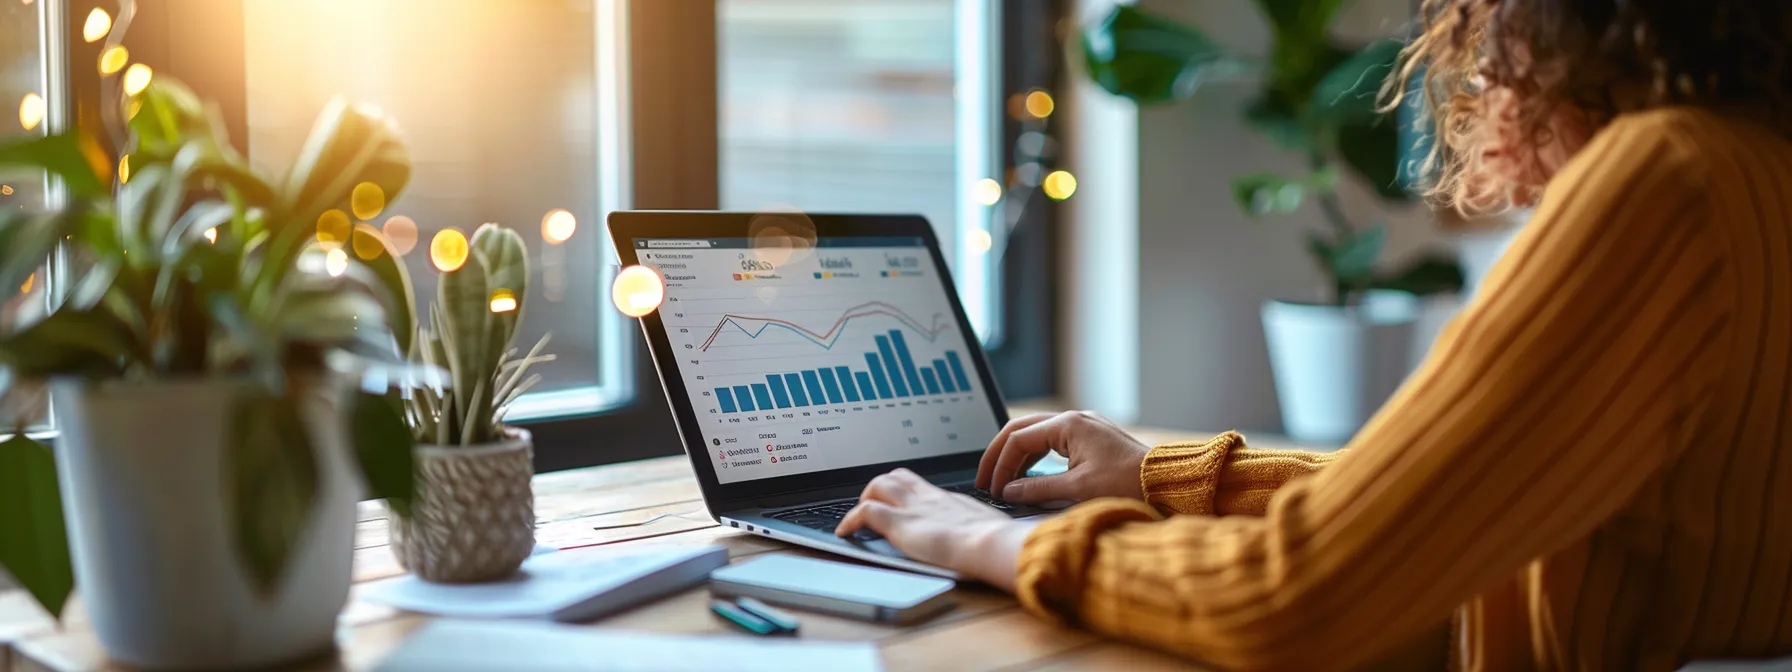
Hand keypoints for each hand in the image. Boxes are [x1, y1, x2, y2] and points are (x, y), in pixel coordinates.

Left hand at [835, 469, 1034, 590]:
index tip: (903, 505)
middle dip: (882, 488)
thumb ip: (980, 528)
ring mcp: (912, 508)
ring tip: (859, 519)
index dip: (906, 491)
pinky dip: (849, 520)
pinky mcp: (899, 523)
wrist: (992, 543)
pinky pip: (864, 512)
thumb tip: (991, 536)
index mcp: (949, 500)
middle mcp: (929, 498)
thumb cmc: (997, 542)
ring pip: (878, 485)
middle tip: (876, 508)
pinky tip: (845, 533)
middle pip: (897, 476)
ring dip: (864, 499)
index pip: (921, 485)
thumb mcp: (989, 528)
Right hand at [976, 411, 1150, 503]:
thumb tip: (1009, 490)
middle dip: (1000, 455)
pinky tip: (1028, 475)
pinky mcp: (1091, 440)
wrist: (1167, 483)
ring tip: (1003, 481)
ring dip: (1017, 457)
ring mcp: (1083, 428)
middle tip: (984, 478)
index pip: (1018, 439)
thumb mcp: (1078, 488)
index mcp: (1068, 425)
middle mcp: (1074, 420)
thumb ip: (1038, 488)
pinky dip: (1035, 458)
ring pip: (1036, 436)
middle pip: (1022, 430)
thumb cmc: (1128, 483)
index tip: (992, 488)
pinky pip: (1052, 443)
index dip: (1000, 464)